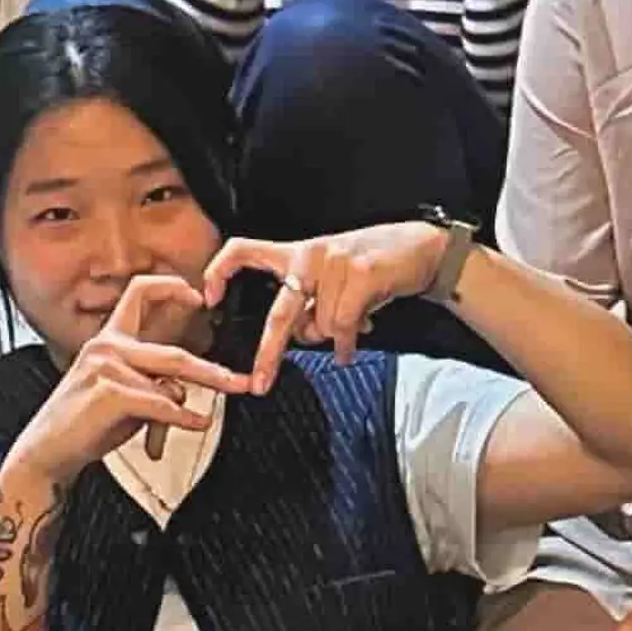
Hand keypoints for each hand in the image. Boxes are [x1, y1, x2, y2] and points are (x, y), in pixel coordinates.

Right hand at [16, 271, 247, 484]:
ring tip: (206, 415)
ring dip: (190, 405)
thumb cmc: (84, 422)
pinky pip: (161, 405)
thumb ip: (150, 382)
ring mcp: (107, 368)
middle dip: (212, 371)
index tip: (198, 296)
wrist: (49, 449)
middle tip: (238, 381)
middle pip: (173, 354)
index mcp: (109, 339)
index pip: (138, 292)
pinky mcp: (110, 393)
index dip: (171, 287)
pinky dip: (184, 419)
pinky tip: (198, 424)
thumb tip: (182, 389)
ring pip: (169, 385)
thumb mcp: (121, 393)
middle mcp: (107, 346)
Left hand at [214, 219, 452, 381]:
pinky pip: (344, 326)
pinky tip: (354, 343)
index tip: (209, 298)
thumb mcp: (333, 275)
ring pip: (321, 327)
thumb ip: (310, 302)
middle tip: (259, 383)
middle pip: (279, 313)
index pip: (244, 249)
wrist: (422, 247)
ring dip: (334, 337)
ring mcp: (335, 263)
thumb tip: (298, 338)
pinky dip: (348, 344)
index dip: (219, 271)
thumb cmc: (374, 264)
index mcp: (297, 253)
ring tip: (351, 328)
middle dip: (269, 353)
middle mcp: (310, 255)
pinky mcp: (360, 274)